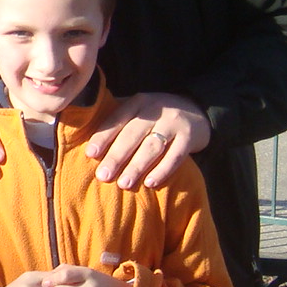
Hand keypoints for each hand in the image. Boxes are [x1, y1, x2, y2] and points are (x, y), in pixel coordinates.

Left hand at [84, 94, 211, 189]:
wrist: (197, 110)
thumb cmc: (157, 117)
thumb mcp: (139, 111)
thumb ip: (118, 122)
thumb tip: (90, 148)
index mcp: (137, 102)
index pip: (117, 119)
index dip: (103, 136)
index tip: (91, 154)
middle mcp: (155, 110)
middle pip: (132, 134)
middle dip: (116, 156)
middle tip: (103, 176)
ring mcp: (174, 123)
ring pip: (152, 146)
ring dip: (137, 166)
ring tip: (123, 184)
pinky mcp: (190, 136)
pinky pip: (175, 156)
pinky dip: (162, 170)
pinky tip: (150, 183)